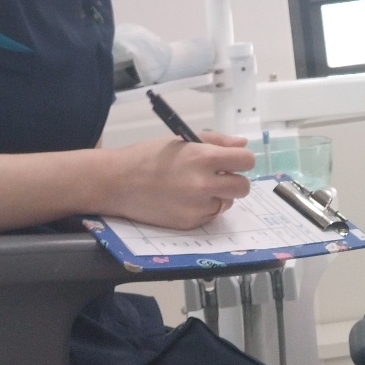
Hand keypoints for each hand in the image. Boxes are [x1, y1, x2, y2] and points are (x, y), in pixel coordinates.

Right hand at [106, 133, 254, 227]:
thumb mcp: (183, 141)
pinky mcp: (189, 223)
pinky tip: (184, 199)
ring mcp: (197, 207)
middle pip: (243, 187)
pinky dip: (204, 209)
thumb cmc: (149, 156)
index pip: (246, 160)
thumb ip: (217, 141)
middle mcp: (204, 184)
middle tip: (218, 176)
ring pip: (228, 203)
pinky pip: (210, 216)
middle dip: (235, 181)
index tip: (233, 161)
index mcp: (204, 157)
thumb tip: (242, 144)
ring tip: (195, 187)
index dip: (241, 160)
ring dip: (219, 196)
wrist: (118, 182)